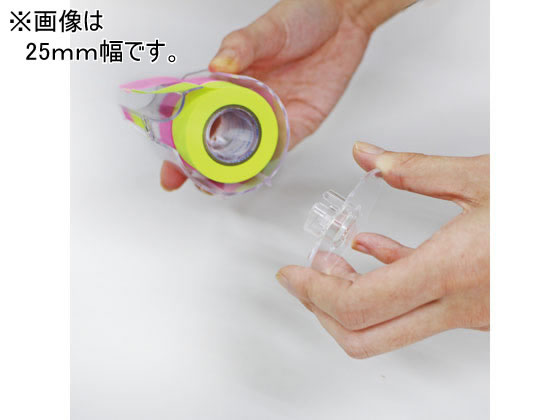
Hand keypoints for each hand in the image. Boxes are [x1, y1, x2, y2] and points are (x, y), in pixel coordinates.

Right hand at [160, 0, 415, 189]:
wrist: (344, 18)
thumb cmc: (301, 16)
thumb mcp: (265, 29)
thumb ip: (241, 47)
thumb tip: (218, 66)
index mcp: (231, 80)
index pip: (198, 113)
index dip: (180, 137)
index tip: (168, 157)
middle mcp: (248, 102)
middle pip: (218, 139)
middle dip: (200, 163)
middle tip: (185, 179)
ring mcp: (272, 116)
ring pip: (247, 151)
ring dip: (231, 170)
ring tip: (216, 184)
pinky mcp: (299, 123)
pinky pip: (280, 149)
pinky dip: (266, 163)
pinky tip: (251, 174)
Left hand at [276, 142, 489, 357]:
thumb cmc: (550, 209)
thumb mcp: (483, 177)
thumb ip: (416, 169)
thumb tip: (368, 156)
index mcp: (451, 270)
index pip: (358, 305)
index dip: (313, 292)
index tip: (291, 275)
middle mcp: (458, 305)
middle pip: (366, 335)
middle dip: (321, 307)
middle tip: (301, 281)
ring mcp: (470, 314)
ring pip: (391, 327)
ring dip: (352, 296)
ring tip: (332, 264)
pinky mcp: (480, 308)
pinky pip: (420, 308)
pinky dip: (388, 285)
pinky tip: (376, 254)